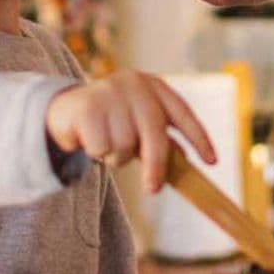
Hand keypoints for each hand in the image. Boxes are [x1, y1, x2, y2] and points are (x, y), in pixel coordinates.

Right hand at [44, 72, 216, 193]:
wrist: (62, 110)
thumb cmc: (110, 121)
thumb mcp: (137, 123)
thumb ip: (159, 138)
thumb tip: (187, 164)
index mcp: (153, 86)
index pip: (182, 113)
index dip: (199, 138)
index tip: (211, 161)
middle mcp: (134, 84)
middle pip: (154, 134)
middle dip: (156, 166)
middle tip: (153, 189)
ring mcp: (110, 93)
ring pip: (125, 145)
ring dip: (116, 156)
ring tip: (106, 145)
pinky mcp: (87, 107)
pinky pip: (102, 147)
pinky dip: (96, 153)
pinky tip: (89, 140)